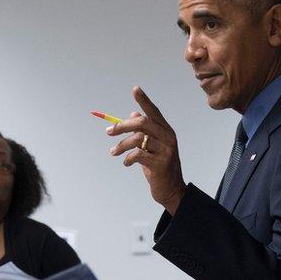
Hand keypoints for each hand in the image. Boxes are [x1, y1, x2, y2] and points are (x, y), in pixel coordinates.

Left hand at [107, 87, 185, 213]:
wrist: (171, 190)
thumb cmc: (159, 166)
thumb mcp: (152, 147)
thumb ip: (144, 132)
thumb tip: (133, 114)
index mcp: (166, 131)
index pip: (154, 112)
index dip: (144, 100)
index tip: (135, 89)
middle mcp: (168, 137)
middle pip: (142, 123)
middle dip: (122, 126)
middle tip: (109, 132)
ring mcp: (166, 150)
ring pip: (137, 139)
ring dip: (121, 146)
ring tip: (113, 152)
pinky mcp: (160, 164)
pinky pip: (138, 155)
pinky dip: (128, 158)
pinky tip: (126, 163)